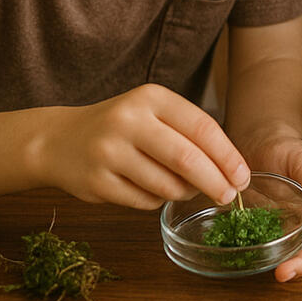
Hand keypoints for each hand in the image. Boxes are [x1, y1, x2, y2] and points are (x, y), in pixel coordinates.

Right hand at [33, 84, 249, 209]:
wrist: (58, 140)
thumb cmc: (122, 128)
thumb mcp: (154, 114)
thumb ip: (190, 135)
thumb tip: (232, 172)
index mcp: (150, 98)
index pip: (203, 127)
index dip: (228, 156)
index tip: (243, 177)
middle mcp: (128, 120)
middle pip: (187, 159)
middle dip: (216, 182)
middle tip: (229, 196)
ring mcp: (109, 152)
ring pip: (167, 185)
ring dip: (185, 193)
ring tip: (183, 188)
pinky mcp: (97, 182)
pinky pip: (145, 202)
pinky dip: (157, 201)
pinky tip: (149, 189)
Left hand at [238, 133, 301, 282]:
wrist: (260, 143)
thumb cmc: (288, 149)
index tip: (290, 270)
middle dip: (295, 269)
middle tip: (278, 275)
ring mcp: (280, 229)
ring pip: (282, 254)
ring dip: (273, 264)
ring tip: (258, 268)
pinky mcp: (257, 228)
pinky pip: (257, 244)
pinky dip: (250, 252)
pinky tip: (235, 253)